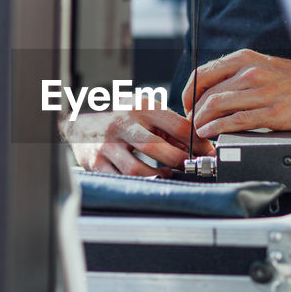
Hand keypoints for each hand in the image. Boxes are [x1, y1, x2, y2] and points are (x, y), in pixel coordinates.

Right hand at [64, 108, 215, 176]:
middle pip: (156, 148)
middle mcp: (122, 124)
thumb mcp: (147, 114)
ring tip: (168, 175)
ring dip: (158, 176)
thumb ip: (172, 129)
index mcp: (141, 108)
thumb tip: (203, 148)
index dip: (197, 143)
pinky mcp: (96, 163)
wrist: (81, 123)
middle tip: (191, 168)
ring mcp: (107, 145)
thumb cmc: (122, 119)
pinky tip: (148, 180)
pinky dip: (139, 183)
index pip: (176, 125)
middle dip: (179, 162)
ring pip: (137, 169)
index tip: (208, 154)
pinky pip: (121, 179)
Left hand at [182, 48, 290, 137]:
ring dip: (201, 122)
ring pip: (216, 106)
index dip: (189, 92)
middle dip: (193, 112)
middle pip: (207, 93)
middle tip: (192, 124)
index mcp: (247, 58)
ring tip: (198, 132)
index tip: (187, 105)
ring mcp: (262, 92)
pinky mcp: (272, 113)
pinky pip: (235, 121)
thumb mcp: (268, 66)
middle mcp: (252, 72)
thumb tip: (215, 88)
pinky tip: (210, 134)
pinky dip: (217, 129)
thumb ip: (242, 73)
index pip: (204, 73)